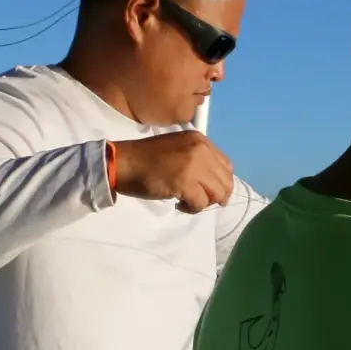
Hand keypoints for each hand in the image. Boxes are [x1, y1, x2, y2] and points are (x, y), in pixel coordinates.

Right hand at [110, 131, 233, 212]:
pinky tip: (180, 205)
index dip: (220, 182)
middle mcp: (201, 149)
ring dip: (204, 203)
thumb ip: (199, 159)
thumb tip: (214, 183)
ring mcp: (194, 164)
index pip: (226, 165)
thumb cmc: (147, 158)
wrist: (123, 162)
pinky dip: (193, 209)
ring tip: (188, 202)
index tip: (208, 190)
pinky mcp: (185, 181)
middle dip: (215, 196)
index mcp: (201, 140)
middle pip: (225, 181)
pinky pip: (201, 203)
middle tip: (198, 200)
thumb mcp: (179, 149)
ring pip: (217, 193)